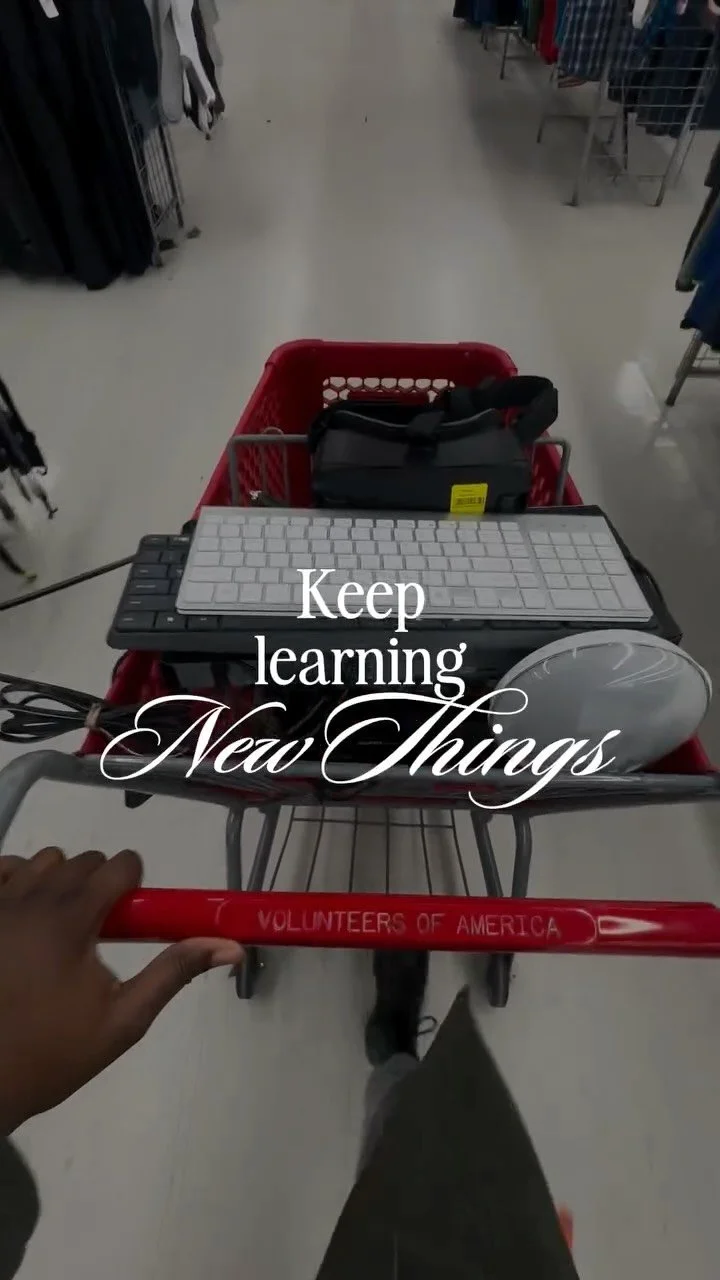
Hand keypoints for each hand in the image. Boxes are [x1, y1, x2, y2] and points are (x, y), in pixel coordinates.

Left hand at [0, 848, 242, 1133]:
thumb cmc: (53, 1054)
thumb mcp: (124, 1021)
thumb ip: (174, 973)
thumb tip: (231, 946)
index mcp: (70, 920)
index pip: (118, 864)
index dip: (132, 884)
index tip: (128, 918)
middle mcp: (30, 900)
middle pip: (82, 862)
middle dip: (99, 886)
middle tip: (96, 935)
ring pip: (41, 861)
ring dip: (58, 881)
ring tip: (56, 929)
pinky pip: (0, 869)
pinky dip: (16, 880)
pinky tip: (21, 915)